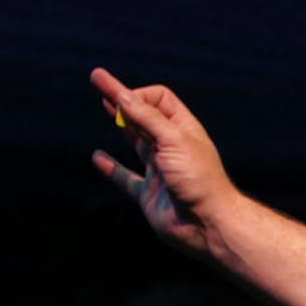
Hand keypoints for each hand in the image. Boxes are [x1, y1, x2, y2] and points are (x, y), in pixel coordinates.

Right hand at [89, 68, 233, 257]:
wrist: (208, 225)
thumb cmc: (199, 180)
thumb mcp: (173, 140)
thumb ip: (146, 118)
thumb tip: (122, 95)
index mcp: (183, 130)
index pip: (158, 99)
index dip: (138, 95)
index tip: (124, 101)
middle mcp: (171, 147)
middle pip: (143, 116)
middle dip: (122, 99)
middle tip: (98, 79)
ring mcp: (160, 171)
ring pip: (136, 142)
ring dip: (120, 124)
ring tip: (103, 103)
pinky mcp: (149, 195)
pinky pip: (126, 179)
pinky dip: (111, 169)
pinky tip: (98, 158)